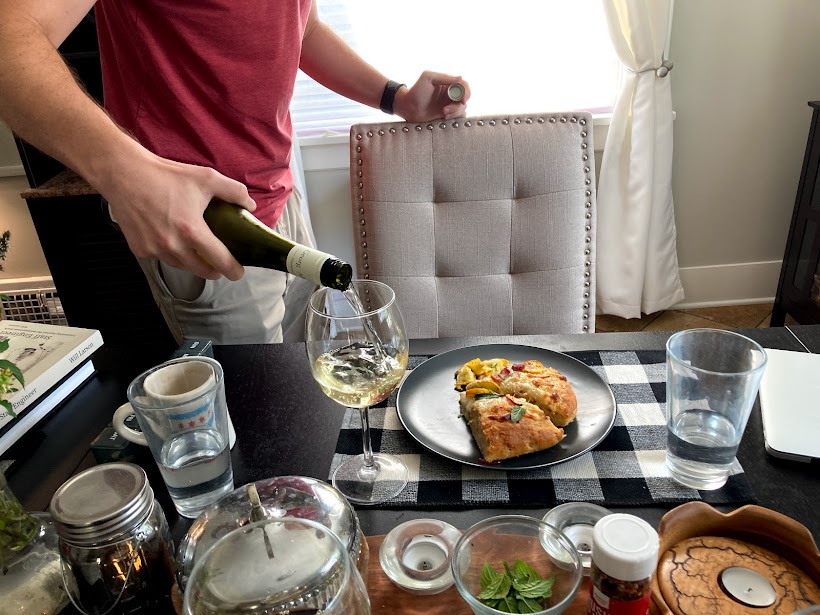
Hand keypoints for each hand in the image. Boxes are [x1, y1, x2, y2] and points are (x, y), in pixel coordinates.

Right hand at [103, 149, 256, 281]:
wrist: (124, 174)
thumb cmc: (165, 176)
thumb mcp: (206, 178)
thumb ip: (233, 192)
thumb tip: (250, 205)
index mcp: (191, 231)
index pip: (219, 260)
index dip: (232, 269)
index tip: (238, 273)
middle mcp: (172, 245)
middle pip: (201, 271)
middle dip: (214, 270)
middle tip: (220, 264)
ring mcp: (154, 250)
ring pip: (181, 266)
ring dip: (191, 262)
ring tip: (197, 250)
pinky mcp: (139, 249)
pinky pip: (161, 258)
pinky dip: (170, 253)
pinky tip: (171, 239)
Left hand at [393, 70, 470, 121]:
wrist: (408, 108)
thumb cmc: (416, 91)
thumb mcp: (428, 78)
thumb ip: (444, 77)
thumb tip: (461, 78)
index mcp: (448, 83)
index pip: (463, 85)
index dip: (466, 92)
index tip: (462, 100)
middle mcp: (450, 93)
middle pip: (465, 98)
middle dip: (458, 105)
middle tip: (445, 110)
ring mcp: (449, 104)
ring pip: (462, 108)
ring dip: (455, 112)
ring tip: (443, 113)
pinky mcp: (447, 114)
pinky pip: (458, 117)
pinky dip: (455, 118)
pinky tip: (445, 118)